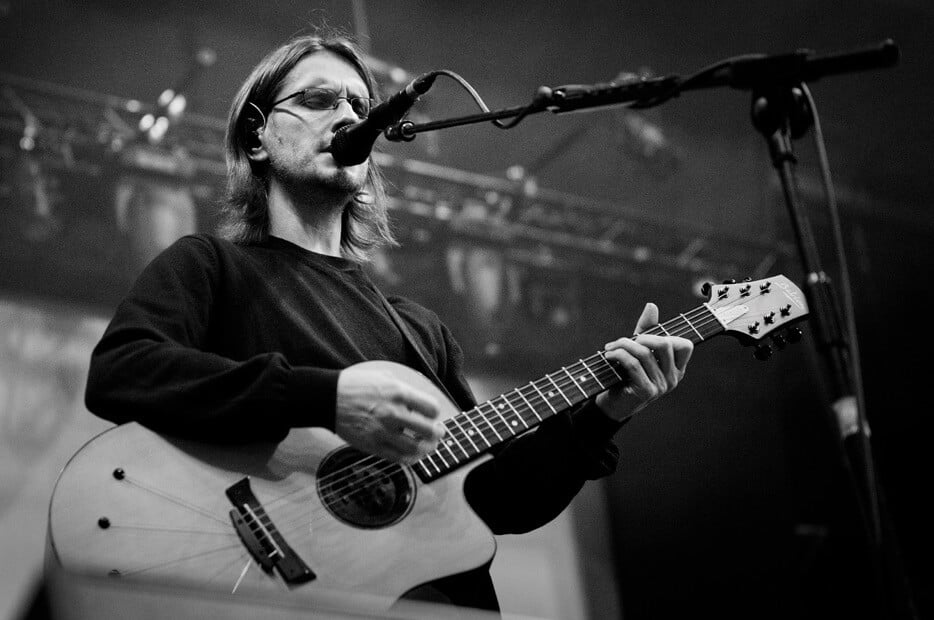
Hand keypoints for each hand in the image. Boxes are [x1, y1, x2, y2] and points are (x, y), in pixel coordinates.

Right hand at [335, 365, 445, 462]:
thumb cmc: (355, 385)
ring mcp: (382, 431)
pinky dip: (410, 459)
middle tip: (437, 433)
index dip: (435, 413)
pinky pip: (397, 458)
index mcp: (398, 393)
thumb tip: (418, 396)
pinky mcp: (372, 445)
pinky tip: (412, 455)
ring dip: (426, 449)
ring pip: (415, 448)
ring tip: (427, 446)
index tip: (432, 415)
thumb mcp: (383, 375)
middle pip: (428, 431)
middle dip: (437, 434)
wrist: (328, 397)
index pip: (431, 408)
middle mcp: (393, 413)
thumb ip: (402, 387)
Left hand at [595, 303, 693, 421]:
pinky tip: (608, 355)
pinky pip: (633, 364)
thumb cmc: (626, 375)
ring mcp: (662, 386)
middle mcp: (673, 378)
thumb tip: (651, 306)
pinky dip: (618, 355)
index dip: (667, 335)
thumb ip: (646, 329)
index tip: (644, 337)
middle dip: (641, 336)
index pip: (685, 346)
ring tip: (610, 348)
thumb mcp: (638, 350)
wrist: (613, 405)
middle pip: (664, 344)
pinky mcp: (646, 391)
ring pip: (644, 353)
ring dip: (622, 345)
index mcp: (676, 369)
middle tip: (623, 341)